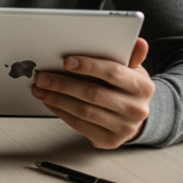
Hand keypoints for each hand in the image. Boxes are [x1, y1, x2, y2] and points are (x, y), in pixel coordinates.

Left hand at [31, 37, 153, 148]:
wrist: (134, 119)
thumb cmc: (127, 89)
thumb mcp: (132, 71)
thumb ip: (130, 56)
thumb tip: (139, 42)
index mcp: (142, 87)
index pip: (113, 73)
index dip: (88, 66)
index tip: (66, 61)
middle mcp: (136, 109)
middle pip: (94, 93)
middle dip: (63, 83)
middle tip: (43, 76)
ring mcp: (124, 127)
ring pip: (84, 111)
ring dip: (57, 98)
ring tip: (40, 89)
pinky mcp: (110, 140)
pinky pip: (80, 125)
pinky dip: (61, 112)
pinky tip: (50, 102)